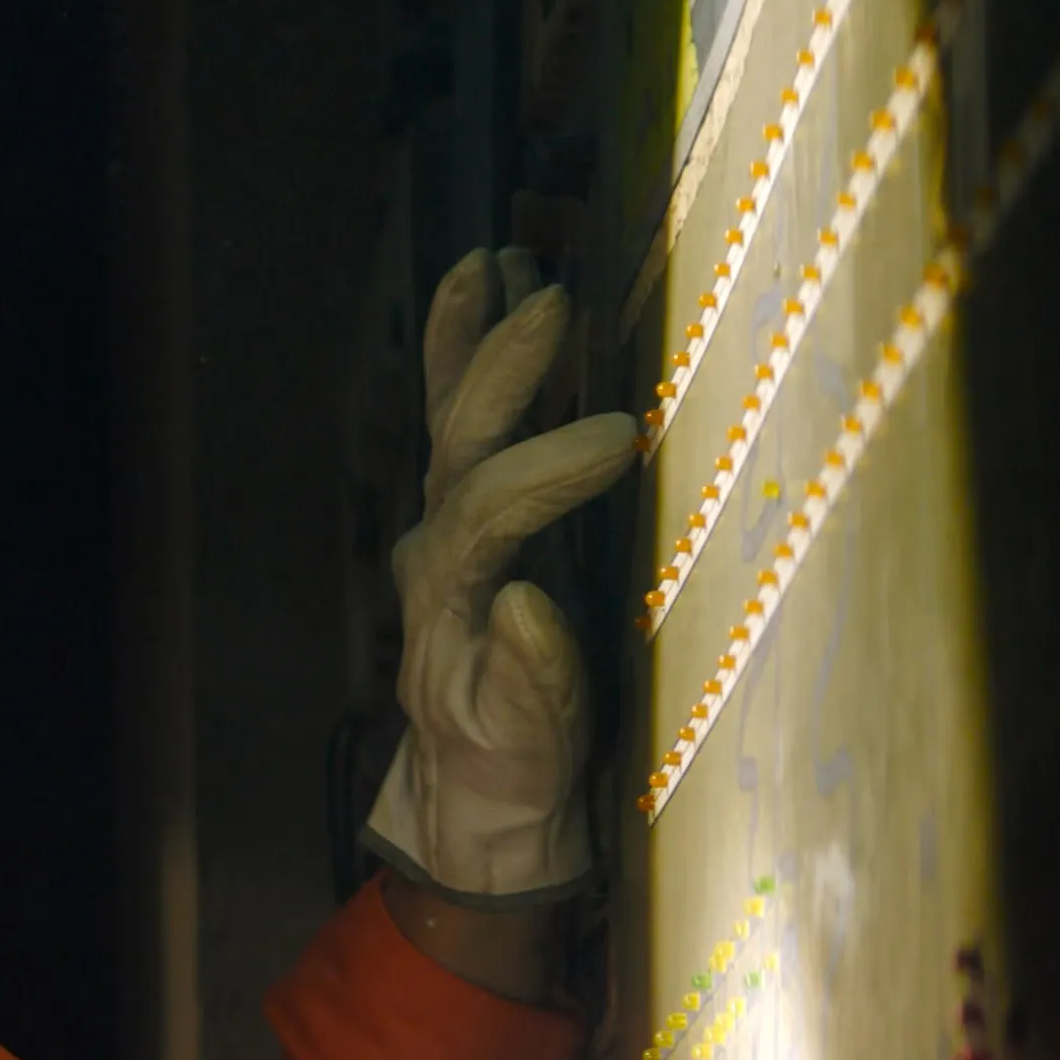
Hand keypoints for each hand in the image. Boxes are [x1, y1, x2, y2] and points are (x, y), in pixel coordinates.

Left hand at [364, 247, 637, 903]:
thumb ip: (532, 682)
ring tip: (503, 259)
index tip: (624, 436)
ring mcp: (447, 529)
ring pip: (451, 418)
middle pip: (459, 446)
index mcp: (445, 608)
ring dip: (475, 338)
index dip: (548, 470)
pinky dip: (474, 350)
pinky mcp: (470, 518)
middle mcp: (434, 555)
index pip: (487, 516)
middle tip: (553, 302)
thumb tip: (524, 602)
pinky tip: (493, 283)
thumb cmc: (518, 775)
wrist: (484, 800)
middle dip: (503, 373)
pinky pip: (465, 420)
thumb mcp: (533, 748)